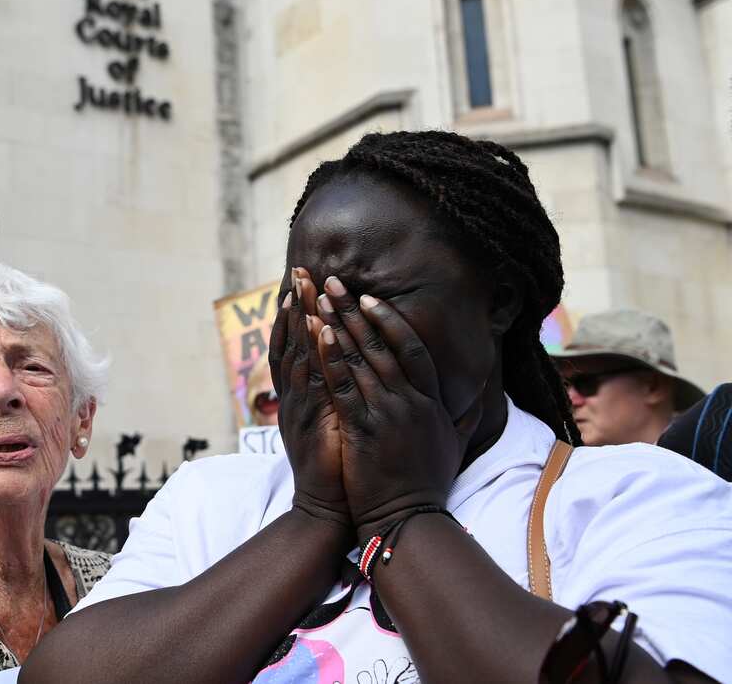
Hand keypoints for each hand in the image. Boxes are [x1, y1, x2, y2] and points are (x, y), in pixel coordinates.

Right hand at [268, 268, 349, 528]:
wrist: (330, 510)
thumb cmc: (344, 472)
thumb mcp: (345, 429)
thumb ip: (350, 403)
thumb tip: (367, 381)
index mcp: (306, 396)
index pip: (300, 346)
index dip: (301, 315)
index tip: (307, 285)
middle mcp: (297, 397)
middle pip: (292, 341)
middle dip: (296, 304)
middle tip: (299, 271)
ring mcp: (300, 407)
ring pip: (297, 353)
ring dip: (300, 319)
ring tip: (302, 287)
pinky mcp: (311, 420)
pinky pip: (310, 379)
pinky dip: (313, 351)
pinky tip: (319, 327)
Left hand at [314, 277, 478, 542]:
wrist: (408, 520)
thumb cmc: (429, 484)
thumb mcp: (456, 444)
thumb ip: (469, 414)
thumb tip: (486, 393)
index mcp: (431, 402)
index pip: (411, 349)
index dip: (389, 321)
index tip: (368, 298)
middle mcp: (410, 401)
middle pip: (380, 344)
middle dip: (354, 311)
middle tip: (332, 281)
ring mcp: (386, 414)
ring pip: (359, 359)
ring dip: (337, 325)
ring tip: (317, 298)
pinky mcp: (363, 429)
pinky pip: (343, 385)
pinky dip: (331, 357)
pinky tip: (316, 334)